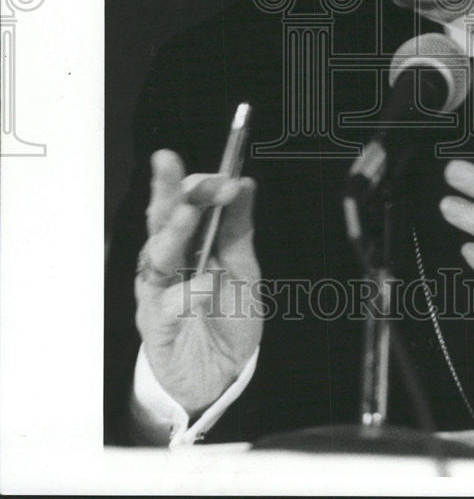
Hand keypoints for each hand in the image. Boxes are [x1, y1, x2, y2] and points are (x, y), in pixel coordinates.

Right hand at [134, 150, 262, 416]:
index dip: (202, 186)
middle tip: (179, 169)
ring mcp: (158, 295)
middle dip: (167, 190)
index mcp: (188, 244)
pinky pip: (166, 308)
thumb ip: (239, 230)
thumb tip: (244, 184)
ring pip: (155, 258)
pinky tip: (204, 283)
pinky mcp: (157, 330)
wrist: (221, 377)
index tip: (228, 176)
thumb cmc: (227, 317)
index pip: (184, 202)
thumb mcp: (244, 270)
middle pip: (160, 220)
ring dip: (172, 233)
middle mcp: (167, 264)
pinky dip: (186, 294)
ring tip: (188, 216)